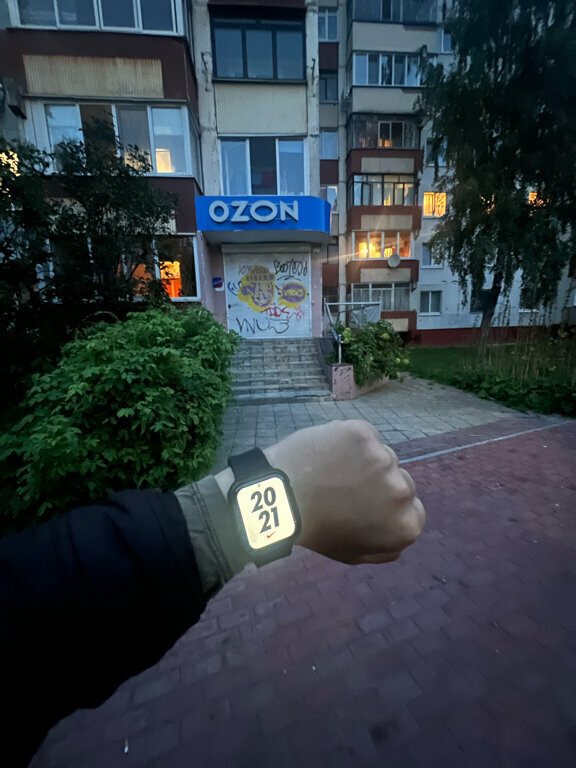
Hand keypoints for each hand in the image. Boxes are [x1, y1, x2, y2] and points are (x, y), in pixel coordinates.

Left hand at [264, 420, 424, 564]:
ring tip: (333, 471)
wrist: (282, 496)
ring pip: (382, 456)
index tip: (366, 505)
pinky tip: (329, 453)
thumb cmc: (317, 530)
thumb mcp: (355, 555)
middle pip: (401, 480)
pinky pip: (365, 436)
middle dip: (379, 483)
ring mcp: (384, 458)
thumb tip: (401, 530)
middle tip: (347, 489)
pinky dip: (349, 441)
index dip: (388, 506)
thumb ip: (387, 547)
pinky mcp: (364, 433)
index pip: (414, 509)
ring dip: (364, 461)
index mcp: (406, 525)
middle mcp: (403, 491)